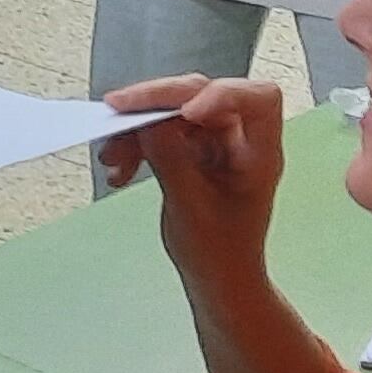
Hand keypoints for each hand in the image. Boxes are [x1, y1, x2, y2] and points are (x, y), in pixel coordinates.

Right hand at [94, 80, 319, 372]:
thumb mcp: (190, 209)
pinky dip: (138, 142)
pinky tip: (119, 168)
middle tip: (117, 110)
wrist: (217, 278)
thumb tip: (148, 119)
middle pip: (204, 94)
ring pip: (176, 110)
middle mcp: (242, 139)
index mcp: (260, 154)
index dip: (222, 94)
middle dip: (159, 101)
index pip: (257, 100)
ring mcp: (217, 142)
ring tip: (111, 156)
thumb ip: (171, 159)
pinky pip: (164, 130)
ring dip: (139, 126)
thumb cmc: (217, 253)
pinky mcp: (194, 148)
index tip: (185, 111)